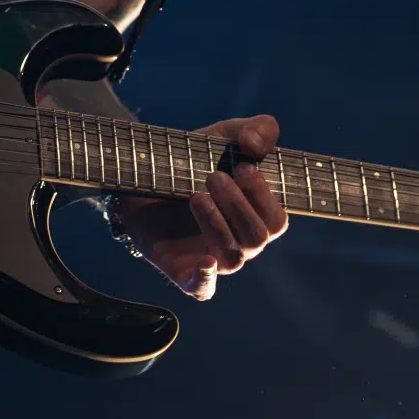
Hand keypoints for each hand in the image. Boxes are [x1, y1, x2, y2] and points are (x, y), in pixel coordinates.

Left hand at [111, 114, 287, 300]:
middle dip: (237, 206)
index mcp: (254, 216)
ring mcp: (213, 259)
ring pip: (233, 258)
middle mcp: (240, 242)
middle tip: (212, 177)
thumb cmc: (192, 160)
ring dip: (218, 226)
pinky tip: (204, 260)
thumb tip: (255, 144)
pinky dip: (206, 278)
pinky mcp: (183, 272)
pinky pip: (203, 289)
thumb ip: (254, 130)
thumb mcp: (223, 136)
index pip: (277, 221)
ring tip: (196, 197)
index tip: (243, 166)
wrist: (141, 176)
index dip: (264, 196)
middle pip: (257, 238)